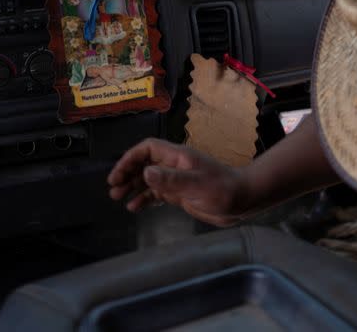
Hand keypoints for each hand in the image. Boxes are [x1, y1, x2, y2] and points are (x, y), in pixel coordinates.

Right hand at [107, 138, 249, 226]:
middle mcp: (174, 166)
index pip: (147, 149)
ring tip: (118, 198)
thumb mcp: (196, 184)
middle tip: (113, 189)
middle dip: (127, 174)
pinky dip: (145, 199)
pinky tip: (134, 207)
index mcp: (177, 157)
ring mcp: (176, 180)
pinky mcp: (180, 194)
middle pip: (144, 164)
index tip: (118, 174)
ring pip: (148, 180)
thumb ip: (171, 179)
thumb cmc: (222, 189)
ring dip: (133, 187)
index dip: (130, 159)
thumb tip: (145, 172)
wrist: (243, 201)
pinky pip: (157, 194)